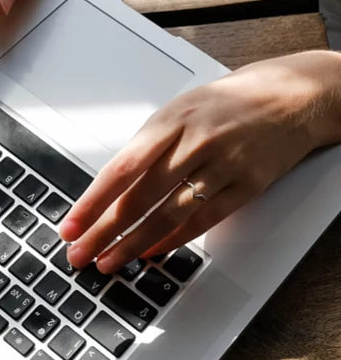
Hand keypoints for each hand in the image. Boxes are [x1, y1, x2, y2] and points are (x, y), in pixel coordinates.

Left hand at [60, 51, 340, 271]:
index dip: (93, 201)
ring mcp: (222, 166)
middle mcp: (194, 143)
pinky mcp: (245, 186)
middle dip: (105, 230)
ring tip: (110, 261)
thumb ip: (148, 145)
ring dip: (134, 243)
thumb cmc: (225, 105)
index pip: (121, 168)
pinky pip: (203, 220)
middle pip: (140, 196)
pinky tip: (151, 251)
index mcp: (170, 120)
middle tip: (81, 253)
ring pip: (169, 214)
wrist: (288, 99)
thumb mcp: (179, 111)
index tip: (71, 225)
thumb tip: (110, 188)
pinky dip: (173, 239)